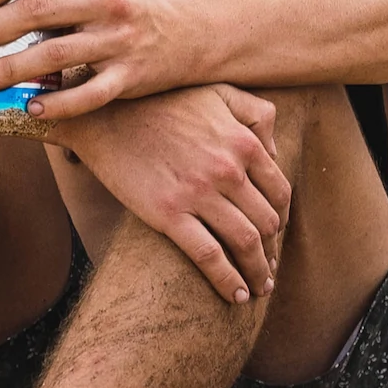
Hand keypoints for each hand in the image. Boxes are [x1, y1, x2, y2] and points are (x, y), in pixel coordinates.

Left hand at [0, 0, 184, 116]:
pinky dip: (56, 104)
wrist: (191, 35)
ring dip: (9, 70)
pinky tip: (29, 108)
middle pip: (38, 13)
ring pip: (54, 55)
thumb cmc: (129, 7)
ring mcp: (120, 40)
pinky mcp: (130, 76)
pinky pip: (87, 95)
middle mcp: (109, 2)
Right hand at [51, 85, 288, 303]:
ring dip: (258, 271)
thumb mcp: (218, 92)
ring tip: (259, 287)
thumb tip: (274, 150)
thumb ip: (257, 114)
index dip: (282, 217)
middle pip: (267, 222)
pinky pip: (209, 256)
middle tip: (269, 266)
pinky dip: (228, 280)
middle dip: (272, 250)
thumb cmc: (162, 101)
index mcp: (243, 142)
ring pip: (245, 243)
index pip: (280, 191)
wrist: (105, 114)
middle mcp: (228, 170)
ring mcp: (199, 194)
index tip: (276, 233)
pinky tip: (235, 295)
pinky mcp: (168, 214)